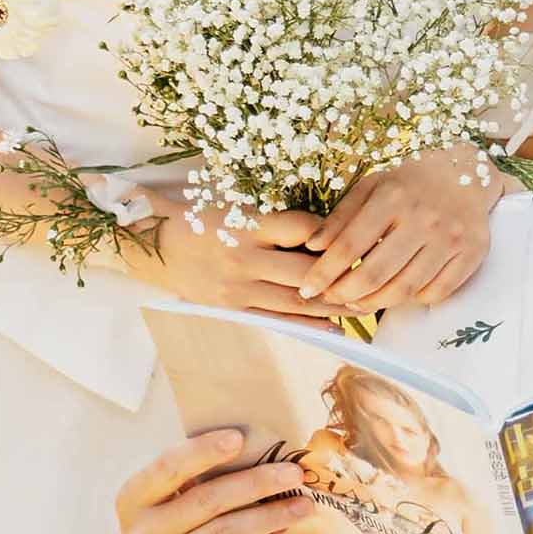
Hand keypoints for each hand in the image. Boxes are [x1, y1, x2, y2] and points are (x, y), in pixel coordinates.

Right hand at [119, 427, 313, 533]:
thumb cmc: (178, 532)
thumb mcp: (171, 504)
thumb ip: (195, 479)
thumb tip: (257, 448)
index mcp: (131, 500)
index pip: (168, 468)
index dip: (202, 451)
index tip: (239, 438)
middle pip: (207, 500)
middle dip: (257, 483)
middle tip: (294, 474)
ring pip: (225, 532)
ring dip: (270, 515)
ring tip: (303, 505)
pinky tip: (282, 528)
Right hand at [128, 197, 351, 322]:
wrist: (157, 245)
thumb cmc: (201, 218)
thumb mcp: (235, 206)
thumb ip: (275, 218)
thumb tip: (327, 228)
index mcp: (246, 224)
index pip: (300, 228)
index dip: (331, 232)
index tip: (358, 235)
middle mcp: (244, 257)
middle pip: (303, 270)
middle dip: (341, 275)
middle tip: (375, 276)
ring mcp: (239, 287)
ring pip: (295, 300)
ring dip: (332, 305)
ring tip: (364, 307)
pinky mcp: (234, 307)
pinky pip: (277, 318)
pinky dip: (308, 324)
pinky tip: (334, 328)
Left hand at [305, 146, 509, 313]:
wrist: (467, 174)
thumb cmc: (410, 183)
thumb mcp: (372, 187)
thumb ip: (341, 217)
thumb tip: (312, 246)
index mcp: (393, 196)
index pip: (349, 246)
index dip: (324, 273)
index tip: (307, 288)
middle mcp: (424, 217)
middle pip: (375, 273)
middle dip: (345, 294)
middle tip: (331, 299)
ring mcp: (451, 237)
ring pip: (405, 289)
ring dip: (374, 303)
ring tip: (358, 301)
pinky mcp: (473, 252)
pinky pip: (436, 292)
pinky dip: (413, 300)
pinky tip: (399, 293)